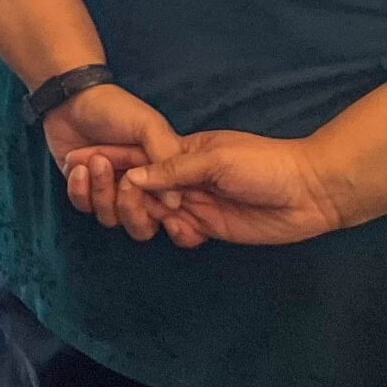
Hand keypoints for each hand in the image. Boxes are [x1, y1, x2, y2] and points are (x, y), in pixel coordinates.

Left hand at [42, 84, 188, 243]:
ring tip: (97, 160)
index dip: (162, 214)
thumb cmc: (116, 109)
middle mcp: (137, 191)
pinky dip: (80, 190)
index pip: (170, 215)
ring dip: (102, 191)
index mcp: (161, 179)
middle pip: (140, 227)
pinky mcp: (82, 188)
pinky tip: (77, 165)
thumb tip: (174, 204)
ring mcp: (109, 191)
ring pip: (110, 218)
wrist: (71, 97)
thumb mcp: (149, 126)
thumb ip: (166, 160)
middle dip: (131, 208)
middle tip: (124, 180)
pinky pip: (83, 206)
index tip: (154, 197)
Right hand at [125, 132, 349, 246]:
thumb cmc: (263, 163)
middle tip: (112, 198)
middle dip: (119, 192)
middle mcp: (181, 178)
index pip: (135, 156)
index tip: (75, 163)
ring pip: (153, 211)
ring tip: (149, 217)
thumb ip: (173, 168)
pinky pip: (179, 233)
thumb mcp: (215, 158)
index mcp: (179, 152)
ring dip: (142, 215)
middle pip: (137, 187)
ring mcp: (195, 203)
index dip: (107, 160)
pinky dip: (174, 234)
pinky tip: (182, 232)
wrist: (311, 191)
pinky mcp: (210, 227)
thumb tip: (131, 176)